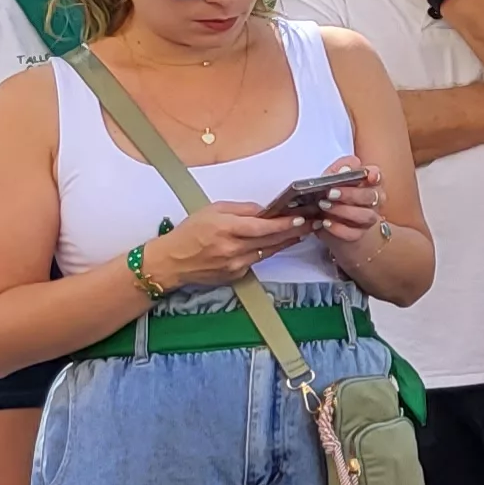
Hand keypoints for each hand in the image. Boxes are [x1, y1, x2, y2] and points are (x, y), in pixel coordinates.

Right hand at [151, 202, 316, 286]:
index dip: (284, 223)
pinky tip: (278, 243)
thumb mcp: (213, 210)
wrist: (171, 262)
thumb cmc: (189, 233)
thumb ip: (240, 209)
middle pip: (271, 240)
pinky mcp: (236, 274)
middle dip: (294, 230)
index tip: (300, 217)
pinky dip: (268, 251)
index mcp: (226, 229)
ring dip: (286, 242)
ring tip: (302, 232)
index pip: (263, 227)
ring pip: (268, 251)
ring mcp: (235, 264)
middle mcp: (233, 248)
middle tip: (312, 223)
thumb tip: (263, 210)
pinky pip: (257, 261)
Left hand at [310, 155, 386, 249]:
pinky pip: (353, 233)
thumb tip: (345, 169)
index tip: (368, 176)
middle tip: (330, 193)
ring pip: (366, 216)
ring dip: (344, 211)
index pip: (378, 176)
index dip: (375, 175)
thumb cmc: (335, 198)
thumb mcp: (332, 180)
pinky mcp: (358, 234)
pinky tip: (325, 223)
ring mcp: (368, 219)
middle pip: (371, 196)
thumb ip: (338, 171)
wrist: (336, 225)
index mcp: (370, 183)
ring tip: (324, 206)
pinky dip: (338, 228)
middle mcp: (374, 201)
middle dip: (351, 194)